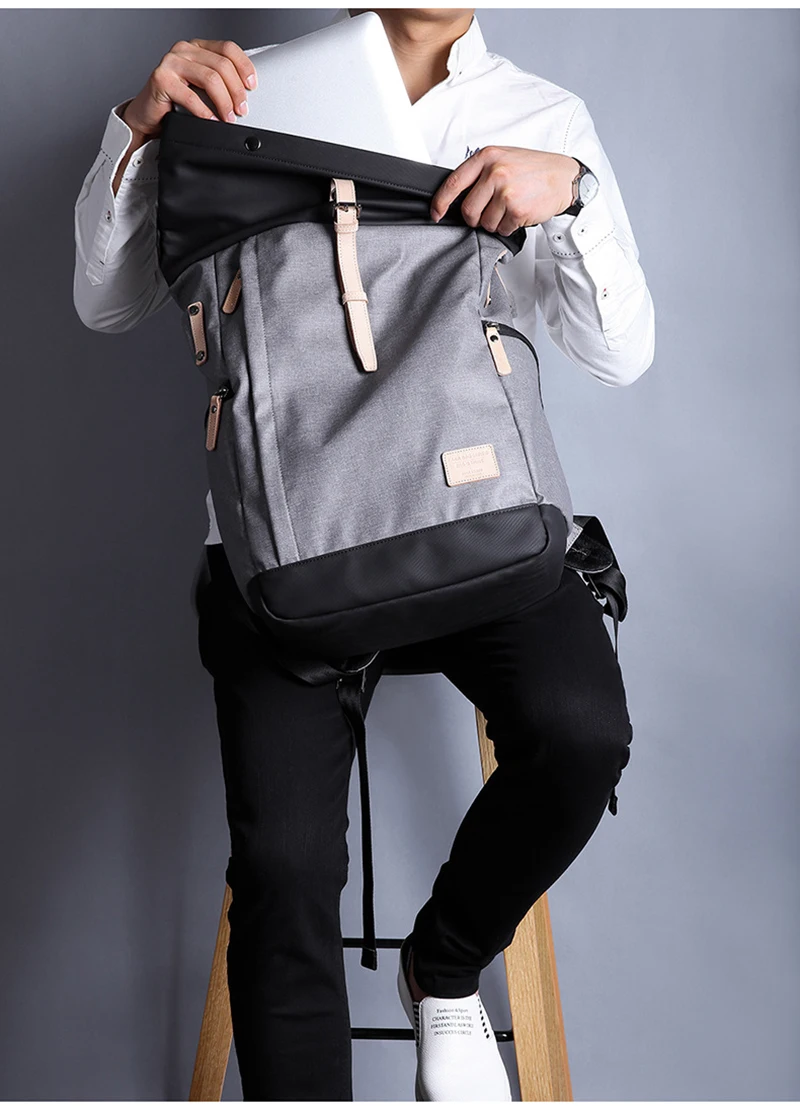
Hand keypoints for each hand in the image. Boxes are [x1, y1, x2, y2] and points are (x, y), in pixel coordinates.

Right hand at [121, 38, 257, 139]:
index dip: (244, 67)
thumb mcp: (202, 88)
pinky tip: (212, 121)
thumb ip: (219, 82)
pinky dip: (205, 112)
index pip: (228, 48)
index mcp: (196, 48)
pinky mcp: (161, 79)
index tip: (252, 86)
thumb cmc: (176, 103)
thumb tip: (246, 93)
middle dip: (236, 91)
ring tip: (229, 118)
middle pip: (222, 65)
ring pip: (210, 79)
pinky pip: (191, 96)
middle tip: (241, 110)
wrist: (148, 115)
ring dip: (224, 102)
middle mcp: (184, 50)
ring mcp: (171, 62)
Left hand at [429, 146, 579, 234]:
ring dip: (495, 223)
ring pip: (485, 223)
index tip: (436, 213)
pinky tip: (519, 213)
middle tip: (489, 212)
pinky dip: (508, 226)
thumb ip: (480, 173)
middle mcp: (495, 172)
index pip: (453, 183)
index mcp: (487, 157)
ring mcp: (506, 191)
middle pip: (468, 210)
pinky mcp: (516, 210)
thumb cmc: (533, 169)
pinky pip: (501, 229)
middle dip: (475, 218)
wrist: (563, 177)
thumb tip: (457, 197)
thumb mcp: (503, 159)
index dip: (441, 202)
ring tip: (509, 208)